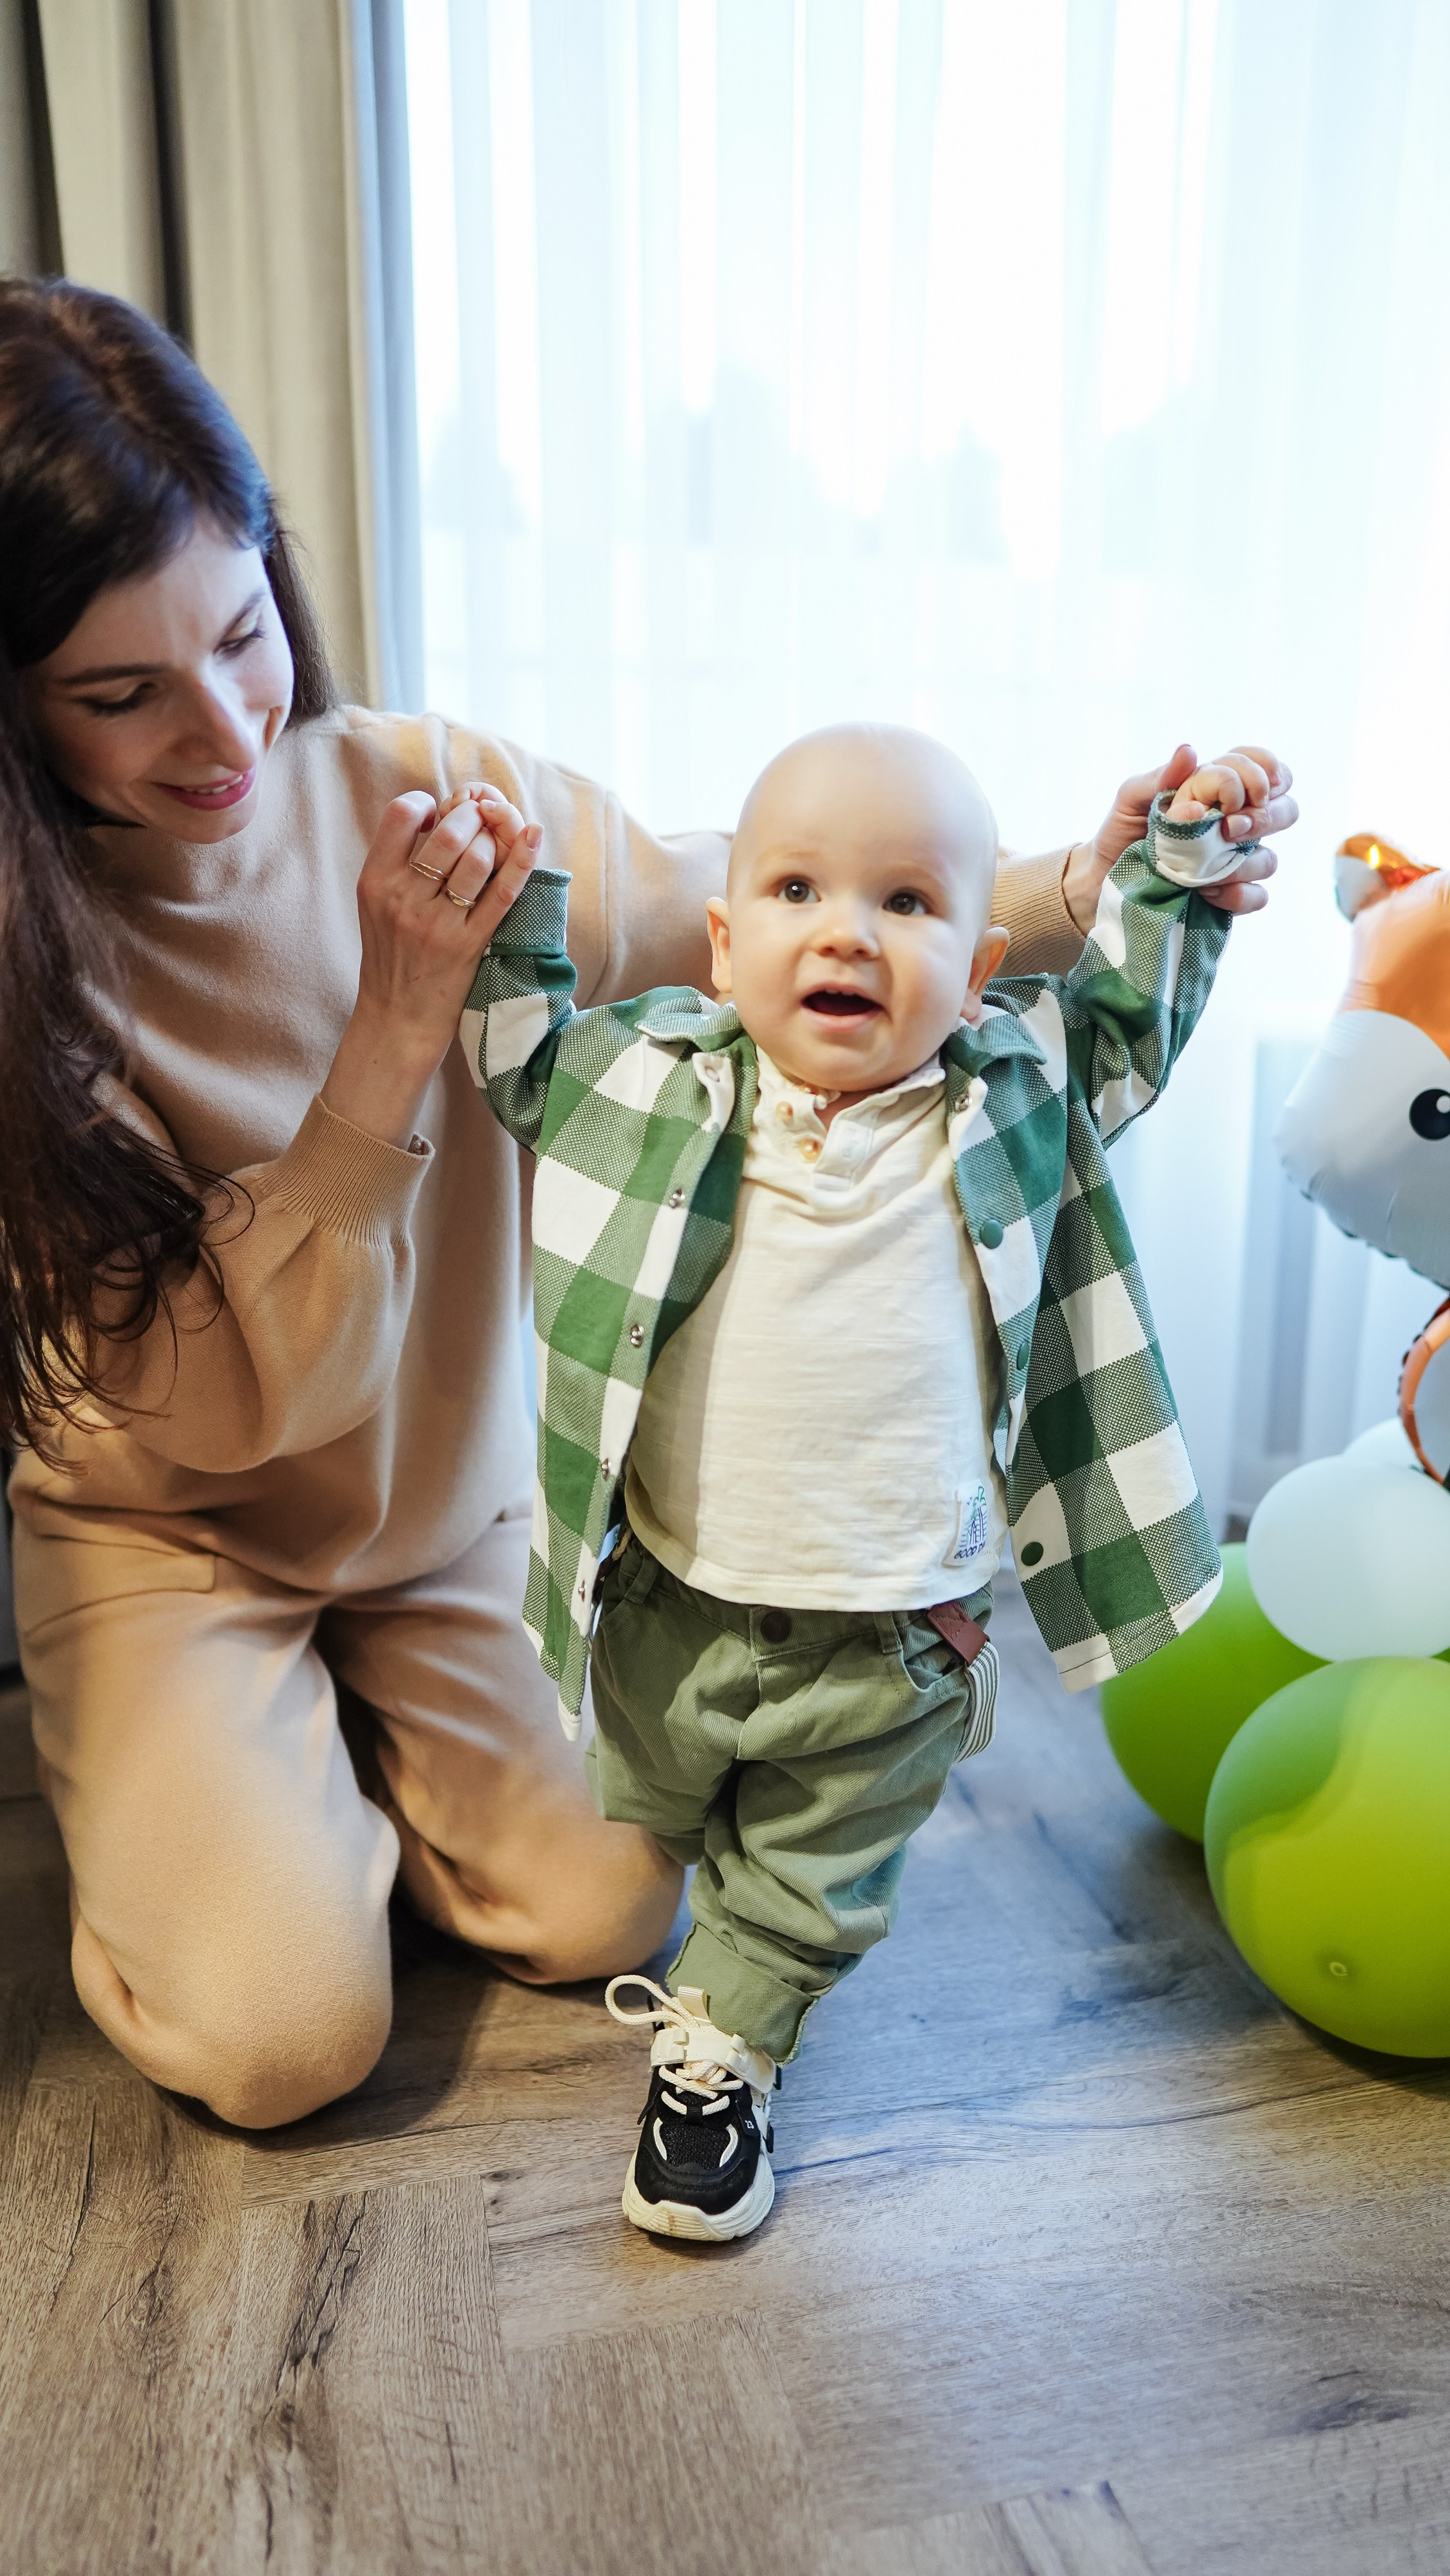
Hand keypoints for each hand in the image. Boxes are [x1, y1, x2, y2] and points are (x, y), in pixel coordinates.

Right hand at [322, 781, 539, 1145]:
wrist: (396, 1019)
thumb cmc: (391, 957)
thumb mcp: (376, 905)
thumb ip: (398, 863)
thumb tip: (438, 814)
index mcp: (375, 882)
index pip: (401, 815)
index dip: (427, 802)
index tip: (438, 812)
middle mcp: (403, 899)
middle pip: (448, 832)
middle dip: (471, 815)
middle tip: (478, 820)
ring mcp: (437, 923)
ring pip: (476, 858)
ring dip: (493, 839)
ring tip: (493, 841)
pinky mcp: (469, 944)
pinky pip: (503, 893)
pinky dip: (522, 860)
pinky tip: (533, 835)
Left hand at [1063, 742, 1296, 926]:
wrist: (1102, 881)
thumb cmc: (1120, 832)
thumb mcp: (1132, 798)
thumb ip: (1162, 776)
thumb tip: (1190, 751)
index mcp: (1221, 790)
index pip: (1266, 769)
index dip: (1266, 773)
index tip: (1242, 790)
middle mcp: (1237, 823)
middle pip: (1286, 810)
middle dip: (1265, 818)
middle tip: (1229, 828)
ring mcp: (1237, 862)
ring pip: (1270, 859)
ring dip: (1242, 863)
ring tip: (1202, 870)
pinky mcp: (1231, 896)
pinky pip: (1257, 896)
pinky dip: (1237, 895)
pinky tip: (1207, 894)